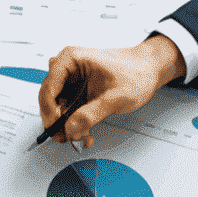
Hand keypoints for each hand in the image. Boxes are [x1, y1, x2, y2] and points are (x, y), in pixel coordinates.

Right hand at [38, 34, 186, 146]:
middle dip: (58, 122)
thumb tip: (71, 129)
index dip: (49, 109)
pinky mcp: (76, 92)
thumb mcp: (116, 96)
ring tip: (82, 136)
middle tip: (68, 136)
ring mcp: (71, 82)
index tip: (57, 125)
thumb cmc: (137, 71)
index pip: (48, 87)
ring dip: (67, 126)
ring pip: (57, 109)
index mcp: (71, 60)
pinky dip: (74, 124)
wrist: (149, 70)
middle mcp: (67, 69)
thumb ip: (92, 114)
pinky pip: (67, 112)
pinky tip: (85, 131)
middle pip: (49, 100)